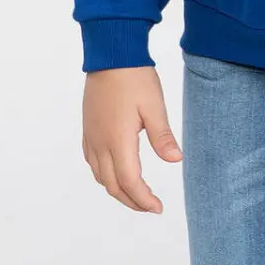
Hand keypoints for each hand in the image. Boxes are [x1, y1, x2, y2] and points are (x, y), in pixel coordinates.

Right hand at [81, 65, 182, 211]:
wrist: (110, 56)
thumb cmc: (134, 78)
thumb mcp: (155, 107)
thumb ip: (162, 137)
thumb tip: (176, 161)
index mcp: (118, 140)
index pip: (129, 182)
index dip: (143, 199)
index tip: (158, 208)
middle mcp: (100, 143)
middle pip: (112, 185)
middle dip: (131, 201)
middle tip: (151, 207)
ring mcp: (91, 137)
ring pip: (100, 176)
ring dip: (117, 190)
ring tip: (136, 194)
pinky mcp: (88, 129)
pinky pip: (92, 162)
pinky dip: (105, 176)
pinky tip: (117, 173)